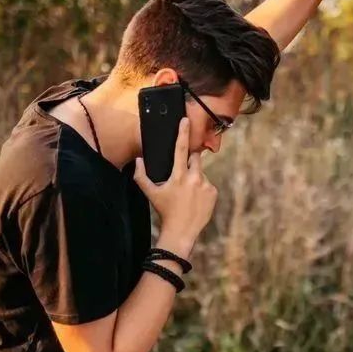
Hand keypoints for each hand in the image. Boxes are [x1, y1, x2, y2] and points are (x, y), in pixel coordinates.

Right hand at [134, 119, 217, 251]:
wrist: (182, 231)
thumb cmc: (165, 211)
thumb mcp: (150, 194)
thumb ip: (141, 176)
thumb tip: (138, 160)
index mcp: (178, 175)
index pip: (180, 149)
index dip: (183, 132)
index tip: (186, 120)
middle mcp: (194, 178)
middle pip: (195, 158)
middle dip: (189, 161)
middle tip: (182, 176)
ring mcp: (206, 185)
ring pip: (201, 173)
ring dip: (195, 178)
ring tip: (188, 194)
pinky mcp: (213, 192)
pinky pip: (208, 184)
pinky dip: (202, 188)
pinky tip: (195, 199)